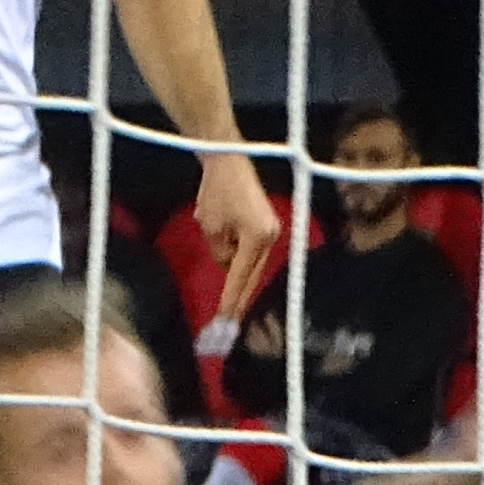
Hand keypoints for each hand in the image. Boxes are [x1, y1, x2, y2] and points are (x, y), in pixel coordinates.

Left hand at [191, 154, 279, 323]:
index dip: (231, 299)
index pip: (240, 276)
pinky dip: (243, 266)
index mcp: (257, 238)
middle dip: (240, 298)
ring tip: (230, 308)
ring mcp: (272, 232)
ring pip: (254, 267)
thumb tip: (226, 268)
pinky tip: (234, 280)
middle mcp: (271, 237)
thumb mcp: (211, 228)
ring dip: (241, 283)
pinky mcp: (267, 227)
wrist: (228, 162)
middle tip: (228, 322)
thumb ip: (219, 254)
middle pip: (252, 276)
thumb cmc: (216, 192)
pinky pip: (254, 255)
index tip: (223, 320)